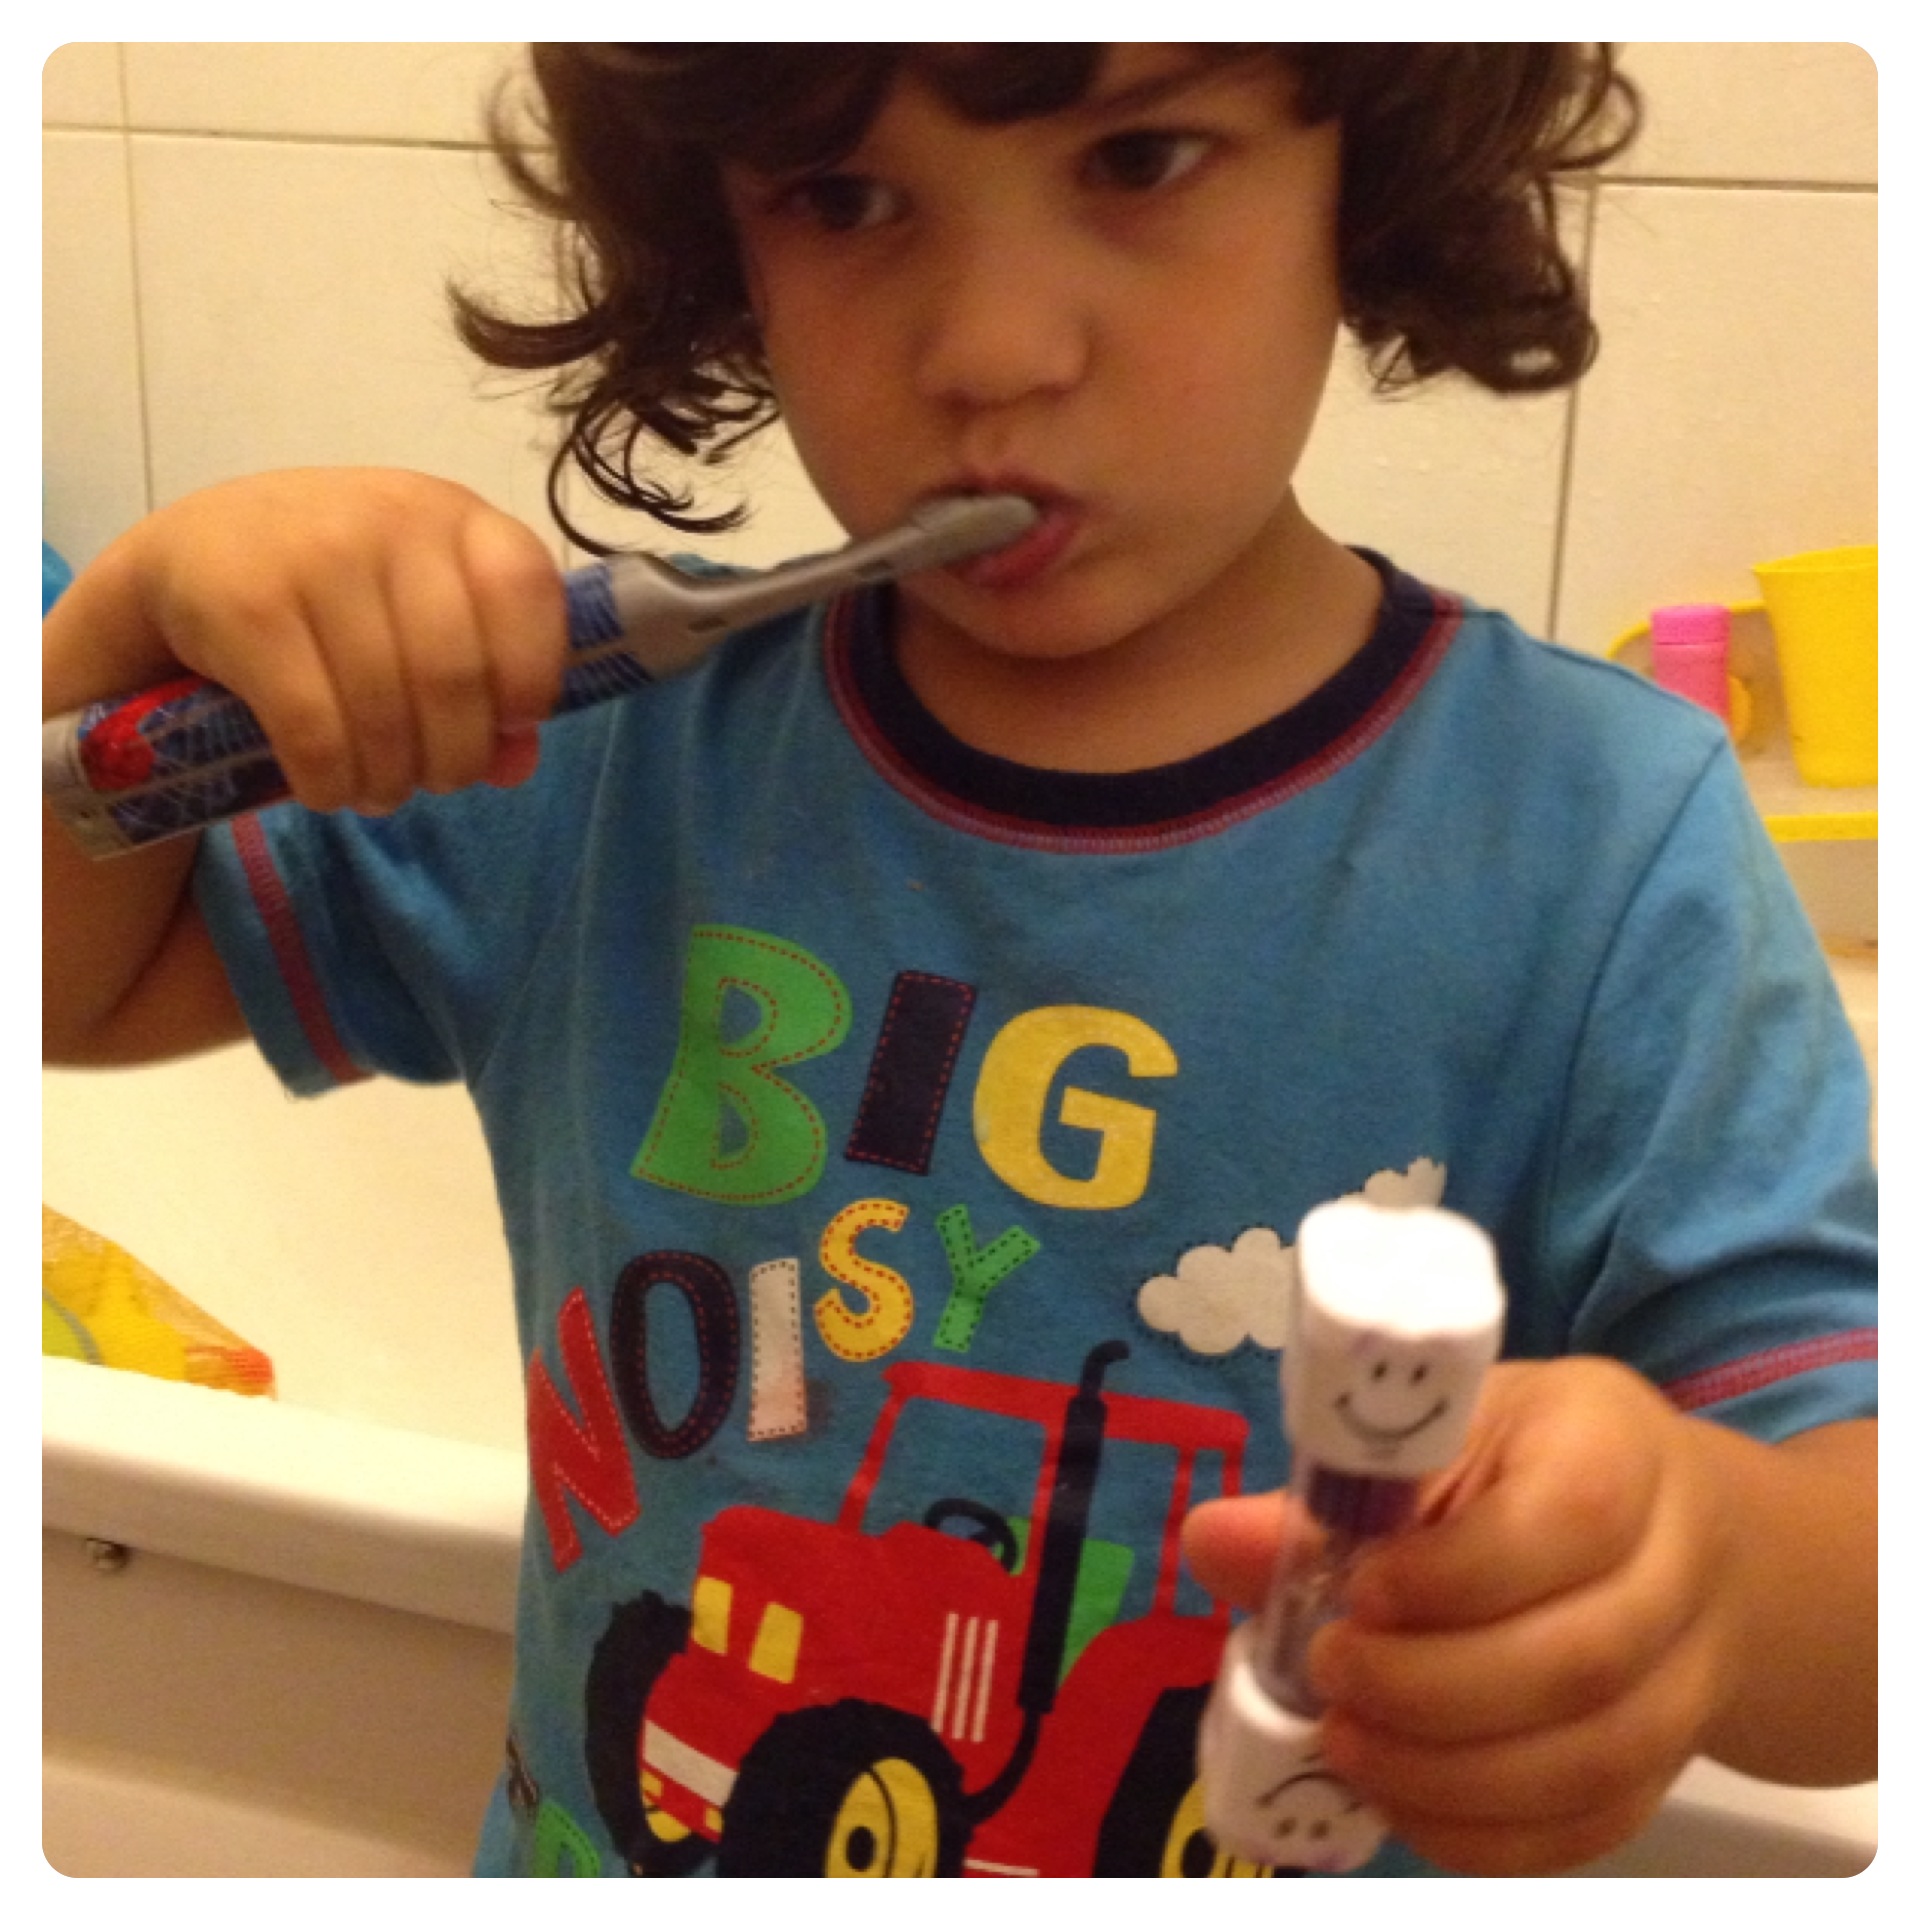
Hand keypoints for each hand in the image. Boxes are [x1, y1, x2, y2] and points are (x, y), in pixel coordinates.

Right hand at [107, 468, 566, 813]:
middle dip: (455, 758)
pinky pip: (315, 729)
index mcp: (451, 513)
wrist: (187, 556)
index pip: (527, 589)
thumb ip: (484, 678)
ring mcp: (314, 554)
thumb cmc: (332, 593)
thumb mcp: (414, 609)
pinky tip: (327, 788)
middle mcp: (388, 519)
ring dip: (390, 780)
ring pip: (386, 712)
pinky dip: (331, 782)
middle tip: (435, 782)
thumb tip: (516, 764)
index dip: (533, 676)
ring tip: (378, 791)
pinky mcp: (246, 607)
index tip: (508, 723)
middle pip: (455, 675)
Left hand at [1185, 1357, 1745, 1874]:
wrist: (1670, 1530)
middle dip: (1431, 1691)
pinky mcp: (1670, 1763)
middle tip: (1332, 1678)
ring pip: (1593, 1759)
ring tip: (1347, 1748)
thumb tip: (1212, 1541)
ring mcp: (1688, 1672)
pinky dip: (1488, 1835)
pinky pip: (1592, 1825)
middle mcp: (1676, 1560)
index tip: (1358, 1596)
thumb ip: (1334, 1492)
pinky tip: (1405, 1802)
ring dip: (1449, 1777)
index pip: (1568, 1517)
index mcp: (1612, 1444)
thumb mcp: (1438, 1437)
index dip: (1454, 1575)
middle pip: (1579, 1659)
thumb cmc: (1522, 1462)